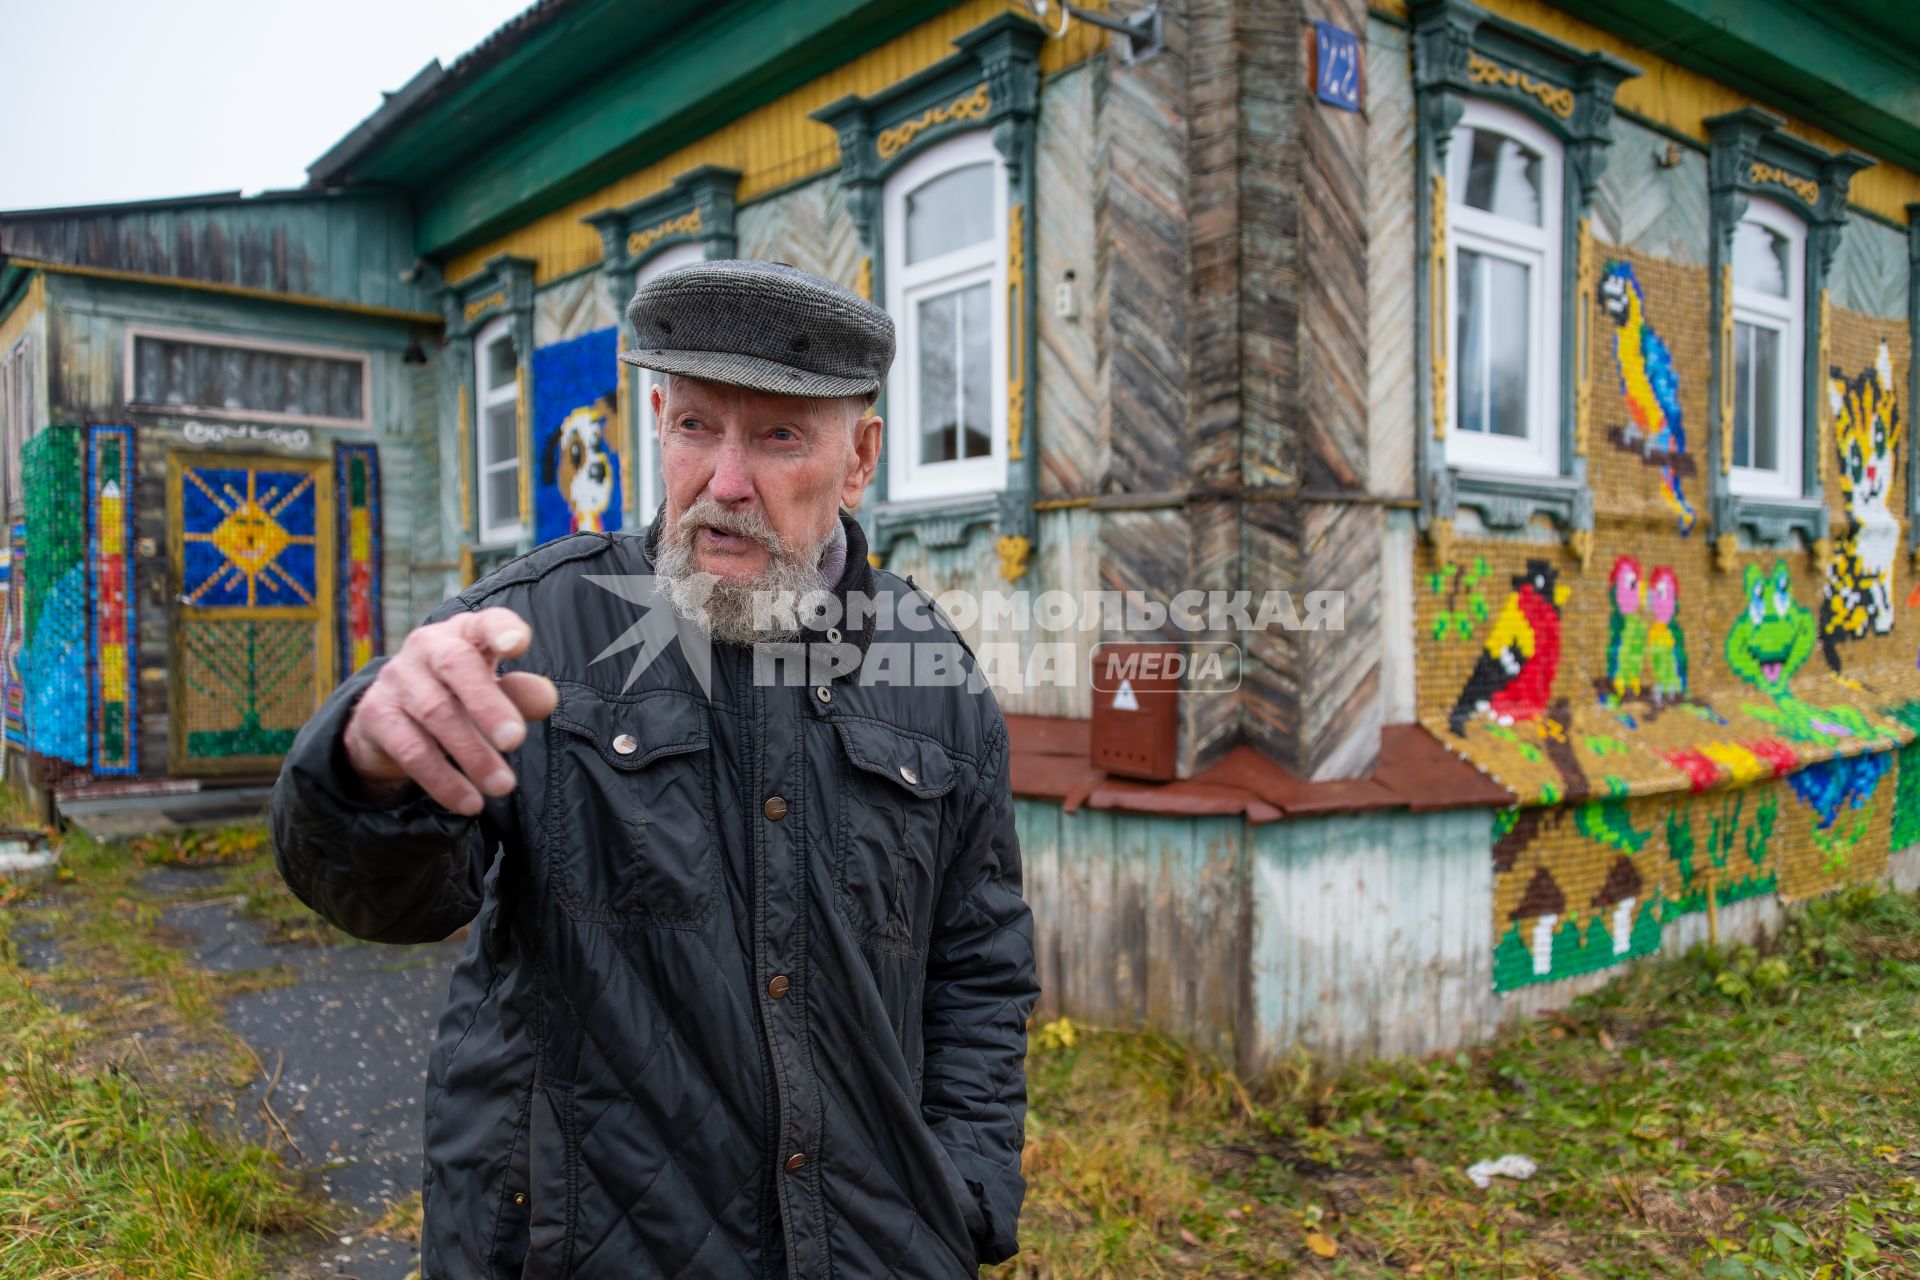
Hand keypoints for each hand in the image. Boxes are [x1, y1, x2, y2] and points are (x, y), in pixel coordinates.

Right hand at [343, 607, 557, 814]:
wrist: (390, 719)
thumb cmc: (458, 696)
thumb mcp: (494, 693)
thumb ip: (521, 695)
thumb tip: (548, 698)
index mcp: (464, 633)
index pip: (484, 622)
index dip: (501, 629)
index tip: (517, 645)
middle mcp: (426, 647)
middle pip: (457, 665)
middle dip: (488, 704)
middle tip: (515, 741)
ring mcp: (396, 678)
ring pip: (436, 712)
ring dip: (472, 754)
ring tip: (503, 786)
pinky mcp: (375, 715)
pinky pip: (411, 749)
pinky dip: (443, 780)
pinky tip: (469, 802)